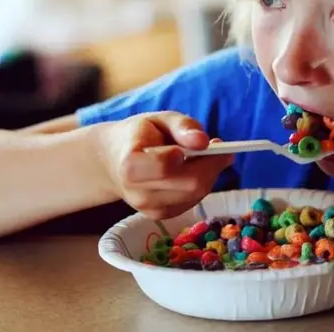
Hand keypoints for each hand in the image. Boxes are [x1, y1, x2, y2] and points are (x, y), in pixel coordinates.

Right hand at [98, 112, 232, 219]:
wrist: (113, 161)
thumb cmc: (139, 135)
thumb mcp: (159, 118)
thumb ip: (182, 125)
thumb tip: (204, 141)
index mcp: (131, 165)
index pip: (166, 167)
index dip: (190, 156)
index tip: (203, 142)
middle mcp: (138, 193)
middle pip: (190, 184)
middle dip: (212, 165)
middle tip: (220, 147)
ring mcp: (150, 209)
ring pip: (197, 194)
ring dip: (209, 174)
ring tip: (202, 156)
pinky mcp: (161, 216)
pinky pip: (193, 200)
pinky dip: (202, 184)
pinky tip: (193, 170)